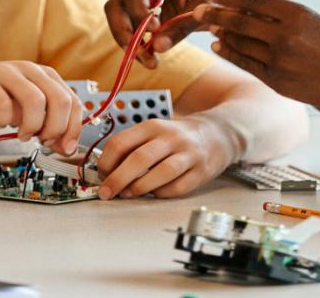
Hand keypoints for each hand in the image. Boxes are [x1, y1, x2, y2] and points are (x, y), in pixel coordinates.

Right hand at [0, 60, 82, 153]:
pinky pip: (3, 104)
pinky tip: (0, 124)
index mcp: (45, 76)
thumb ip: (46, 126)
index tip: (64, 147)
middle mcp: (30, 70)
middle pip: (61, 100)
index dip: (73, 128)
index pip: (73, 102)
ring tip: (22, 134)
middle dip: (55, 129)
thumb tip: (66, 148)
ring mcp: (8, 72)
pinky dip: (5, 121)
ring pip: (36, 101)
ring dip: (32, 126)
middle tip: (41, 140)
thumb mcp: (23, 111)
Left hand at [95, 117, 237, 198]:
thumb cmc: (179, 137)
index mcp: (153, 126)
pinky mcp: (201, 171)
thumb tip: (106, 171)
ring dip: (139, 188)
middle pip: (139, 159)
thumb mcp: (155, 132)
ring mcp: (188, 154)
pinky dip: (161, 193)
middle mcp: (171, 138)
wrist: (219, 133)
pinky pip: (178, 187)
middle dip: (117, 179)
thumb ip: (133, 147)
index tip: (101, 174)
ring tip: (128, 194)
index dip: (106, 161)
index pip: (122, 142)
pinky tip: (154, 193)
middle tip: (106, 192)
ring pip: (160, 173)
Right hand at [104, 0, 270, 67]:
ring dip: (129, 43)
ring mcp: (146, 1)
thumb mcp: (206, 10)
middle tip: (137, 53)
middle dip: (123, 30)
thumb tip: (157, 47)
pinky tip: (152, 59)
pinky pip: (133, 31)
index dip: (137, 10)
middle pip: (118, 5)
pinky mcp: (149, 17)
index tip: (153, 30)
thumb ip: (183, 26)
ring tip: (149, 62)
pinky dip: (138, 46)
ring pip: (120, 20)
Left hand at [194, 0, 319, 112]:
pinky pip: (246, 64)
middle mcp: (286, 36)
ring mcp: (281, 61)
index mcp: (297, 14)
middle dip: (215, 15)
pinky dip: (230, 53)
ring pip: (240, 44)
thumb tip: (247, 8)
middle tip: (197, 10)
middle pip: (240, 22)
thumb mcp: (312, 21)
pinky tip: (220, 45)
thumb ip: (282, 15)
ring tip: (208, 25)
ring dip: (221, 34)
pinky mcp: (278, 81)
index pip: (253, 0)